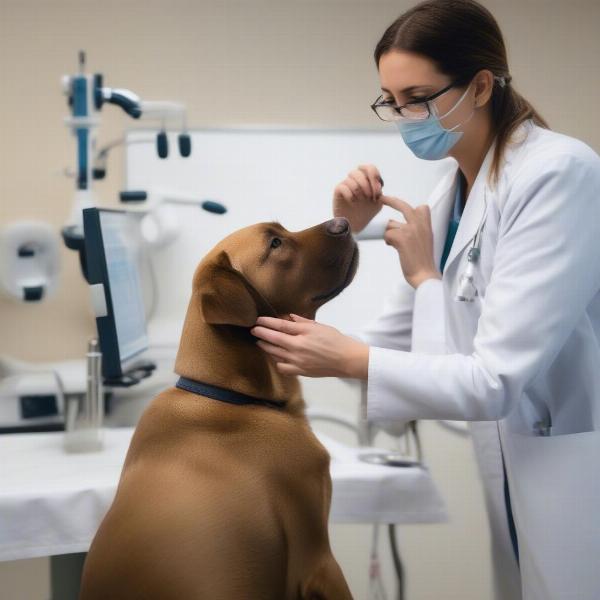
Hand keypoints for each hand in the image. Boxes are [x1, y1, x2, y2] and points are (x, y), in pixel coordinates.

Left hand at [250, 314, 368, 378]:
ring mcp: (297, 361)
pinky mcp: (300, 371)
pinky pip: (282, 367)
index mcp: (303, 334)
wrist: (347, 360)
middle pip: (273, 339)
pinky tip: (275, 357)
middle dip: (261, 334)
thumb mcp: (320, 327)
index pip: (280, 326)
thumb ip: (302, 322)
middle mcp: (297, 347)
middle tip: (253, 330)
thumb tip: (289, 318)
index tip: (258, 320)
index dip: (267, 322)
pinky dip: (277, 361)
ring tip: (261, 342)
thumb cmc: (336, 340)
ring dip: (266, 347)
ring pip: (275, 353)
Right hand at [333, 164, 386, 233]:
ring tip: (361, 201)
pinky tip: (353, 203)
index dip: (374, 176)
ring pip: (350, 179)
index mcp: (366, 179)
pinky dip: (350, 196)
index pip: (369, 168)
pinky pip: (343, 187)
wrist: (355, 225)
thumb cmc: (366, 213)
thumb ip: (380, 192)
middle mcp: (355, 180)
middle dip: (367, 184)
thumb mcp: (378, 203)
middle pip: (359, 172)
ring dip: (358, 191)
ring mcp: (345, 184)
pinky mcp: (337, 191)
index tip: (378, 190)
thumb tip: (379, 184)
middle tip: (371, 197)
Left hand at [381, 196, 440, 288]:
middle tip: (381, 198)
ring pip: (391, 224)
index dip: (410, 208)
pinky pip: (387, 234)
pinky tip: (393, 247)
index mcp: (427, 225)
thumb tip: (394, 224)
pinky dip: (388, 241)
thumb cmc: (422, 261)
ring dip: (389, 233)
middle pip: (403, 206)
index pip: (422, 208)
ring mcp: (411, 230)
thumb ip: (415, 230)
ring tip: (395, 244)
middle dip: (390, 201)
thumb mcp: (425, 240)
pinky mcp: (402, 238)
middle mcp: (420, 225)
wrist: (425, 275)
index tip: (402, 205)